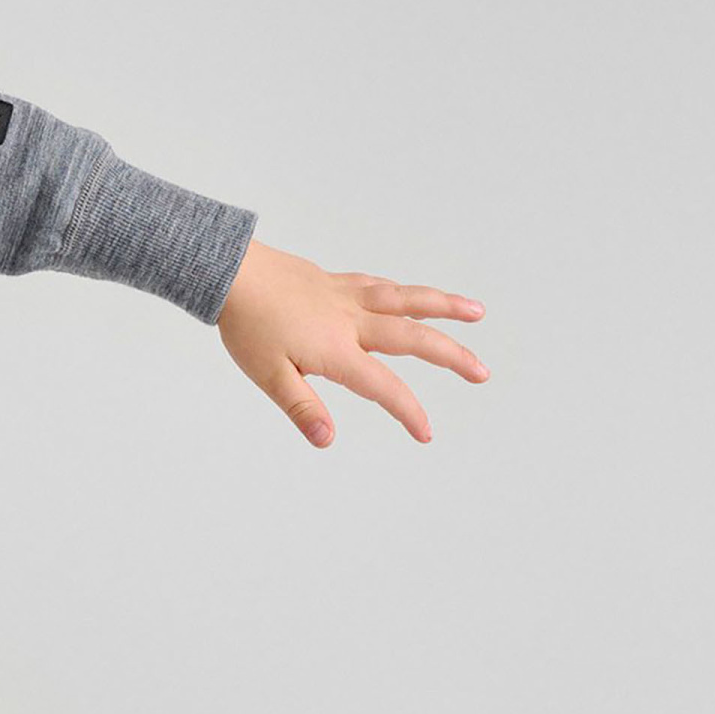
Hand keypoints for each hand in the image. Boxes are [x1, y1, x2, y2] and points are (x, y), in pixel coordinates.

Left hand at [216, 237, 487, 446]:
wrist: (232, 273)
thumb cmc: (247, 326)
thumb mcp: (269, 376)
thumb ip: (302, 408)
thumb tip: (327, 440)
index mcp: (337, 350)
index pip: (384, 387)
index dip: (409, 412)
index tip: (426, 433)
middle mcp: (352, 321)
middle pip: (414, 338)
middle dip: (452, 356)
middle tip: (482, 372)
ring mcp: (348, 297)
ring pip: (408, 300)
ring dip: (445, 307)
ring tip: (477, 312)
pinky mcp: (338, 282)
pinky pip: (382, 286)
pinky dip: (406, 293)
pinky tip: (417, 296)